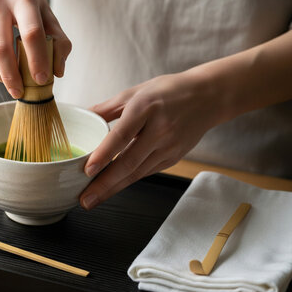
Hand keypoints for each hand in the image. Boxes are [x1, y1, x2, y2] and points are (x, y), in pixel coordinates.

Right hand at [0, 0, 70, 97]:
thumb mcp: (46, 11)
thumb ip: (58, 39)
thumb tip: (57, 71)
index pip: (31, 33)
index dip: (37, 59)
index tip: (42, 79)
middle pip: (2, 48)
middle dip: (12, 76)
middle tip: (21, 92)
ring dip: (0, 75)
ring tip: (12, 83)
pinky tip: (1, 68)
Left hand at [79, 70, 225, 209]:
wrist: (208, 97)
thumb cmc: (168, 91)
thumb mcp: (135, 92)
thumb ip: (108, 107)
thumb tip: (82, 115)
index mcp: (146, 107)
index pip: (122, 134)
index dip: (104, 154)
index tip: (88, 170)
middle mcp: (159, 130)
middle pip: (129, 161)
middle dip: (104, 184)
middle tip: (84, 199)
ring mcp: (169, 147)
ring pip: (137, 173)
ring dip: (113, 188)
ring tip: (92, 200)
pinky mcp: (174, 158)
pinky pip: (146, 172)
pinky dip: (127, 181)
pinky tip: (111, 189)